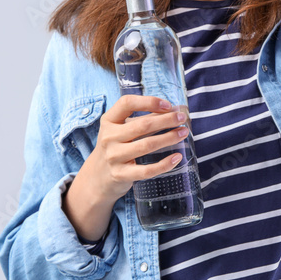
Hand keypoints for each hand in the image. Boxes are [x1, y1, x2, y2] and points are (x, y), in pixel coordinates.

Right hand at [63, 94, 189, 240]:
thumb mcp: (121, 130)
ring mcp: (113, 157)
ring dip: (168, 138)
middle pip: (142, 125)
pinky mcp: (120, 175)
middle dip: (166, 120)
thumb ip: (142, 119)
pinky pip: (146, 170)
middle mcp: (109, 137)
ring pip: (146, 145)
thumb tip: (173, 112)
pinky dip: (164, 164)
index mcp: (109, 120)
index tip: (168, 105)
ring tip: (183, 133)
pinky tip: (177, 157)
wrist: (97, 177)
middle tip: (182, 118)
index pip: (127, 103)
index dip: (149, 102)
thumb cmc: (115, 147)